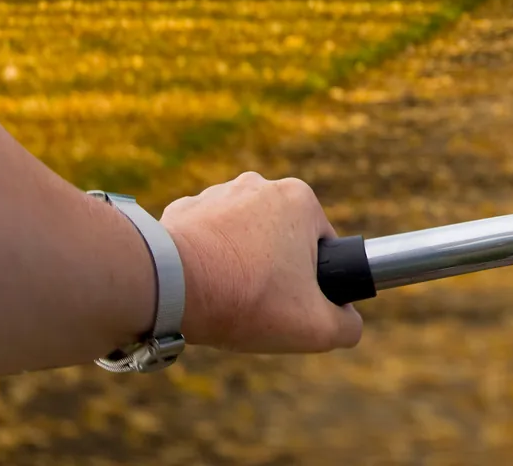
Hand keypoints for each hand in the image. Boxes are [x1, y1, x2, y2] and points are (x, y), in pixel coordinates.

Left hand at [162, 172, 362, 353]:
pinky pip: (204, 239)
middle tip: (258, 305)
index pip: (323, 245)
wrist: (164, 286)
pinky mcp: (180, 210)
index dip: (314, 281)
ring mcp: (217, 194)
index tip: (292, 304)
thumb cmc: (245, 299)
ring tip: (224, 298)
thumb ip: (347, 325)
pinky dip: (204, 261)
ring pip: (242, 238)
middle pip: (282, 239)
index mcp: (301, 200)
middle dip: (274, 271)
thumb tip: (349, 323)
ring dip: (238, 264)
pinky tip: (197, 287)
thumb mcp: (315, 327)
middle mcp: (261, 185)